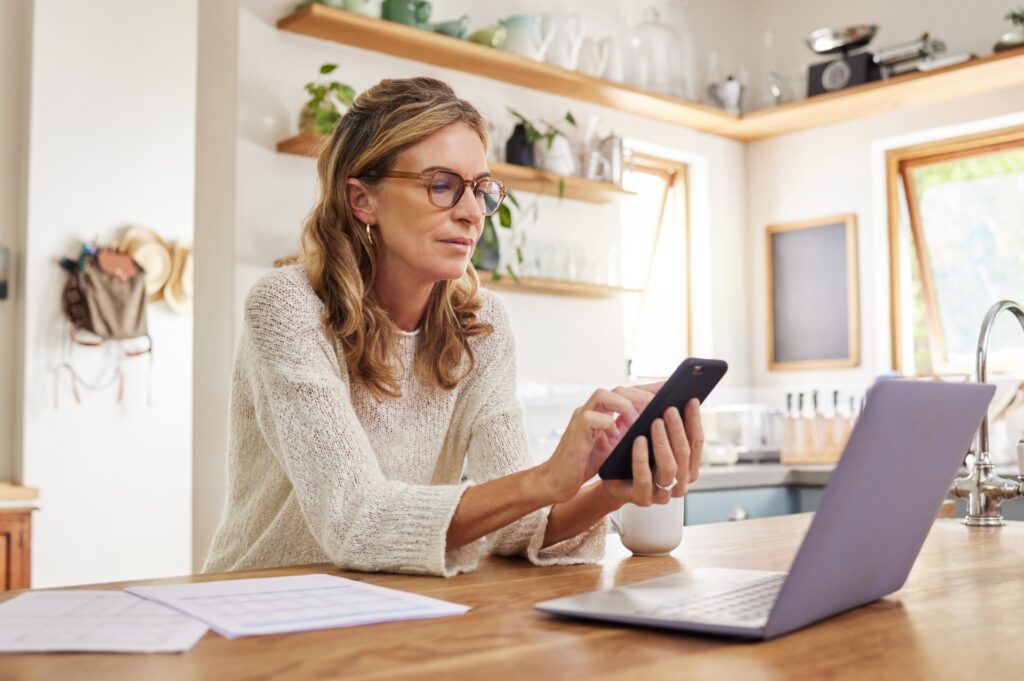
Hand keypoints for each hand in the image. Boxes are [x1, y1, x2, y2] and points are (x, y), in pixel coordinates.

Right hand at [537, 385, 657, 503]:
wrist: (559, 480)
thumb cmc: (586, 463)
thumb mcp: (614, 445)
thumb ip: (628, 432)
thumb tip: (656, 426)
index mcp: (603, 411)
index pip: (629, 393)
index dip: (649, 389)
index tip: (671, 388)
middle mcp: (592, 409)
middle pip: (618, 389)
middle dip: (641, 394)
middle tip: (660, 404)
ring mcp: (582, 417)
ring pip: (603, 395)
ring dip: (625, 405)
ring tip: (639, 419)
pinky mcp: (575, 430)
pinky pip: (592, 419)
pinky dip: (608, 424)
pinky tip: (617, 436)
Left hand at [601, 398, 704, 506]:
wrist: (609, 479)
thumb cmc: (633, 454)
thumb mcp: (651, 436)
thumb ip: (666, 420)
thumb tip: (673, 389)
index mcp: (687, 469)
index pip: (697, 443)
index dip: (695, 421)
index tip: (691, 400)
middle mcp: (679, 483)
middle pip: (684, 454)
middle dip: (678, 429)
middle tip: (670, 409)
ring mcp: (662, 494)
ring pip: (669, 467)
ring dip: (663, 442)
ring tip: (655, 422)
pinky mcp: (642, 498)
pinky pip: (644, 477)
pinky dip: (642, 457)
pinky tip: (638, 440)